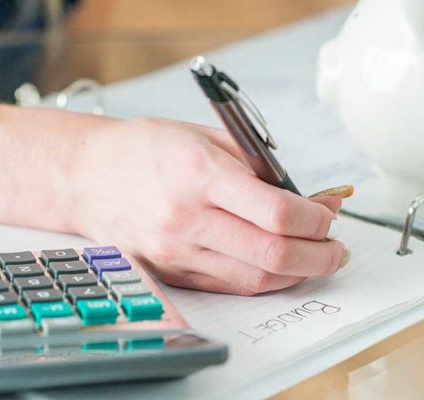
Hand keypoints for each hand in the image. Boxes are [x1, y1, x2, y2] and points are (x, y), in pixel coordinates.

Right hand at [70, 118, 348, 295]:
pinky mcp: (171, 272)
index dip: (316, 218)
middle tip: (336, 247)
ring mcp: (176, 251)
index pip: (276, 212)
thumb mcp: (207, 138)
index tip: (328, 213)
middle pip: (272, 254)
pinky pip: (230, 285)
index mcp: (199, 173)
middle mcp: (186, 217)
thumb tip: (311, 199)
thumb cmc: (147, 148)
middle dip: (319, 255)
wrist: (88, 176)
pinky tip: (280, 265)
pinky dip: (264, 279)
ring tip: (316, 257)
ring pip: (255, 279)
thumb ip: (260, 169)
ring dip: (297, 272)